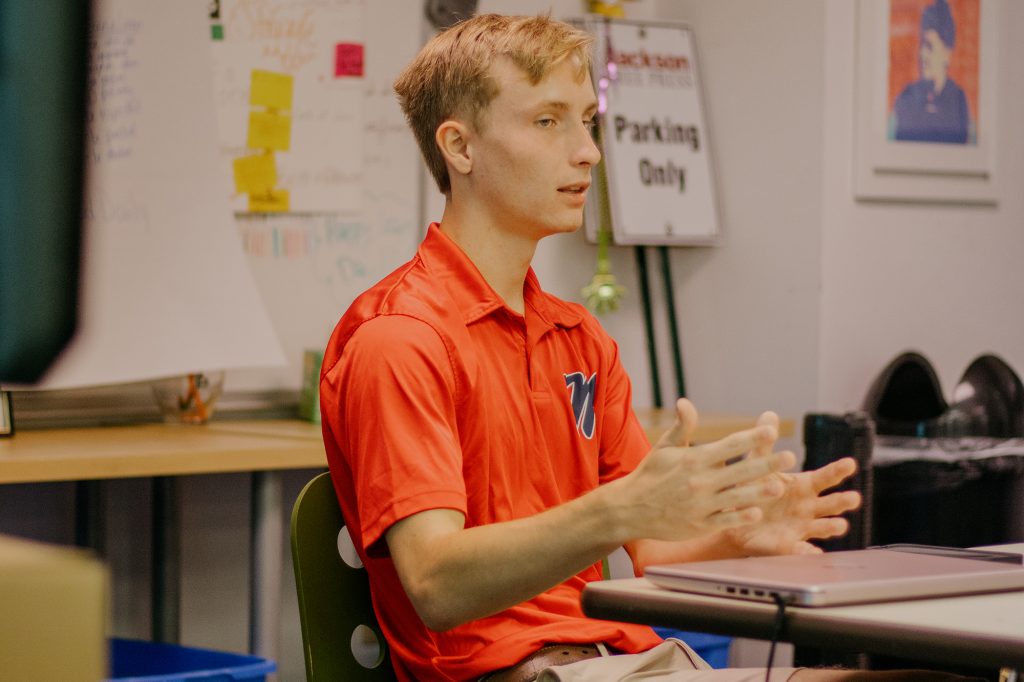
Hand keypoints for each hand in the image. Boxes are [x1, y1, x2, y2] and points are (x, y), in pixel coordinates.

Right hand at [611, 399, 794, 543]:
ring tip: (780, 486)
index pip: (729, 446)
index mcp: (694, 459)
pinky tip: (757, 512)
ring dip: (760, 492)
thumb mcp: (664, 448)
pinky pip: (725, 520)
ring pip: (737, 497)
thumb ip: (681, 426)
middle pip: (739, 471)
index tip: (771, 430)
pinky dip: (741, 516)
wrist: (629, 509)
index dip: (751, 438)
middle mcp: (700, 481)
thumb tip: (685, 402)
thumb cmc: (650, 475)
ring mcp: (701, 505)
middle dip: (766, 464)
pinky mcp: (700, 525)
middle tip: (789, 457)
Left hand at [721, 411, 861, 555]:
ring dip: (832, 527)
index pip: (824, 477)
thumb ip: (764, 442)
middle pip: (830, 504)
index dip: (837, 471)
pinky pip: (802, 551)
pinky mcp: (789, 546)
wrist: (734, 519)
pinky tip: (814, 554)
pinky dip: (808, 552)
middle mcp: (808, 507)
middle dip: (842, 501)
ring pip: (823, 528)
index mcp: (803, 486)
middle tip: (853, 498)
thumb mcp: (756, 464)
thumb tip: (769, 413)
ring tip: (839, 525)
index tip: (850, 463)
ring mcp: (801, 527)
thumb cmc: (753, 489)